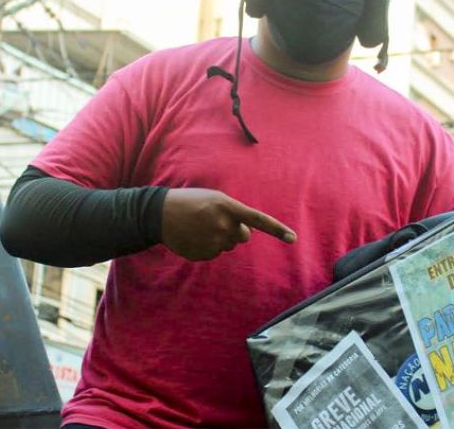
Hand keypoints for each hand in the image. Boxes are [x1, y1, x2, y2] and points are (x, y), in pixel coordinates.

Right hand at [161, 188, 295, 260]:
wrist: (160, 214)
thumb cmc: (191, 202)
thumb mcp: (215, 199)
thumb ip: (234, 213)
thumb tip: (247, 233)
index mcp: (227, 207)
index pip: (258, 220)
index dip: (277, 229)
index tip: (293, 238)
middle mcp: (223, 226)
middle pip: (244, 236)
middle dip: (236, 230)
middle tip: (216, 220)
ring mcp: (213, 242)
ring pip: (229, 245)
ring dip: (220, 237)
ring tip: (201, 226)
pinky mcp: (204, 254)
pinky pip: (215, 253)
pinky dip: (208, 246)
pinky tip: (194, 236)